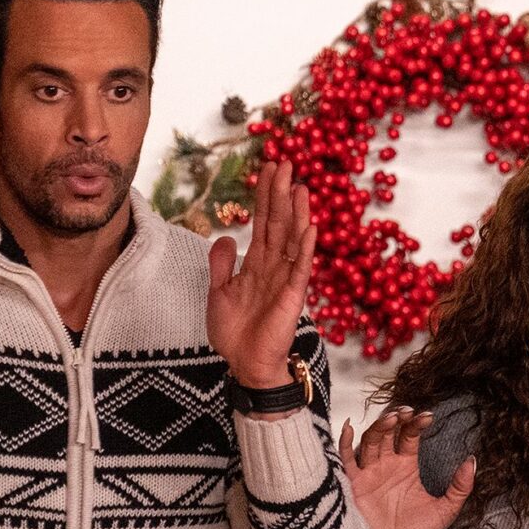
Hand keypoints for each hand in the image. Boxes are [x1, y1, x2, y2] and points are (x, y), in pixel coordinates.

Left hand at [207, 158, 316, 391]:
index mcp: (257, 264)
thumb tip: (225, 237)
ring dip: (297, 213)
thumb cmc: (235, 333)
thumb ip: (222, 265)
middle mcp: (274, 267)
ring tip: (300, 186)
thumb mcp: (218, 292)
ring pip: (293, 240)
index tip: (268, 168)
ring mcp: (286, 280)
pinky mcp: (293, 297)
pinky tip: (310, 227)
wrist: (245, 365)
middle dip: (281, 193)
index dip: (264, 195)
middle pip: (278, 223)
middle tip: (285, 163)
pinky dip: (306, 248)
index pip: (263, 222)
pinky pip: (301, 268)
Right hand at [340, 409, 474, 528]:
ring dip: (379, 427)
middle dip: (397, 419)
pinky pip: (345, 460)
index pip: (410, 437)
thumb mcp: (444, 511)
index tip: (428, 416)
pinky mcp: (351, 484)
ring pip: (370, 441)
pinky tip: (349, 429)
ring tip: (392, 418)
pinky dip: (344, 443)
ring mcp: (367, 473)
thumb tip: (473, 462)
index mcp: (405, 468)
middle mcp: (385, 466)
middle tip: (407, 411)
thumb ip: (459, 488)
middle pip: (388, 433)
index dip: (417, 424)